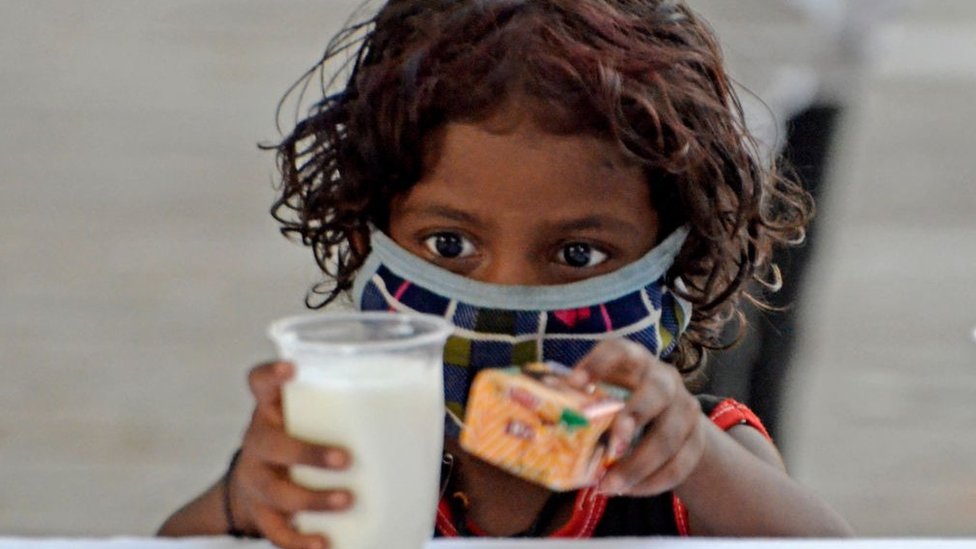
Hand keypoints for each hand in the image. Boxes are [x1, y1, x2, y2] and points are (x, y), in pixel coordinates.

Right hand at [230, 361, 353, 548]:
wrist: (261, 483)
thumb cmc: (306, 438)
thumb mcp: (319, 418)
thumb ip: (357, 410)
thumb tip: (428, 411)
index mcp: (274, 408)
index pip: (260, 382)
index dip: (272, 373)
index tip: (293, 367)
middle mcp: (259, 440)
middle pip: (270, 442)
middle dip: (308, 452)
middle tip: (346, 459)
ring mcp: (256, 478)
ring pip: (275, 490)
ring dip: (314, 498)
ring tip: (348, 500)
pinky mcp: (260, 513)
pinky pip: (275, 530)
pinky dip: (300, 540)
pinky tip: (324, 544)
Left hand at [568, 340, 706, 496]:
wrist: (668, 415)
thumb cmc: (620, 400)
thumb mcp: (602, 391)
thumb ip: (577, 398)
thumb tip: (541, 403)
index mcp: (633, 360)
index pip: (618, 351)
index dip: (597, 364)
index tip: (573, 384)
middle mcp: (663, 378)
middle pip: (656, 392)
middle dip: (633, 418)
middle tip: (611, 447)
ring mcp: (685, 408)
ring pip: (669, 437)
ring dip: (638, 466)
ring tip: (609, 486)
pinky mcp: (696, 439)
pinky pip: (680, 464)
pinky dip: (652, 482)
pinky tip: (628, 491)